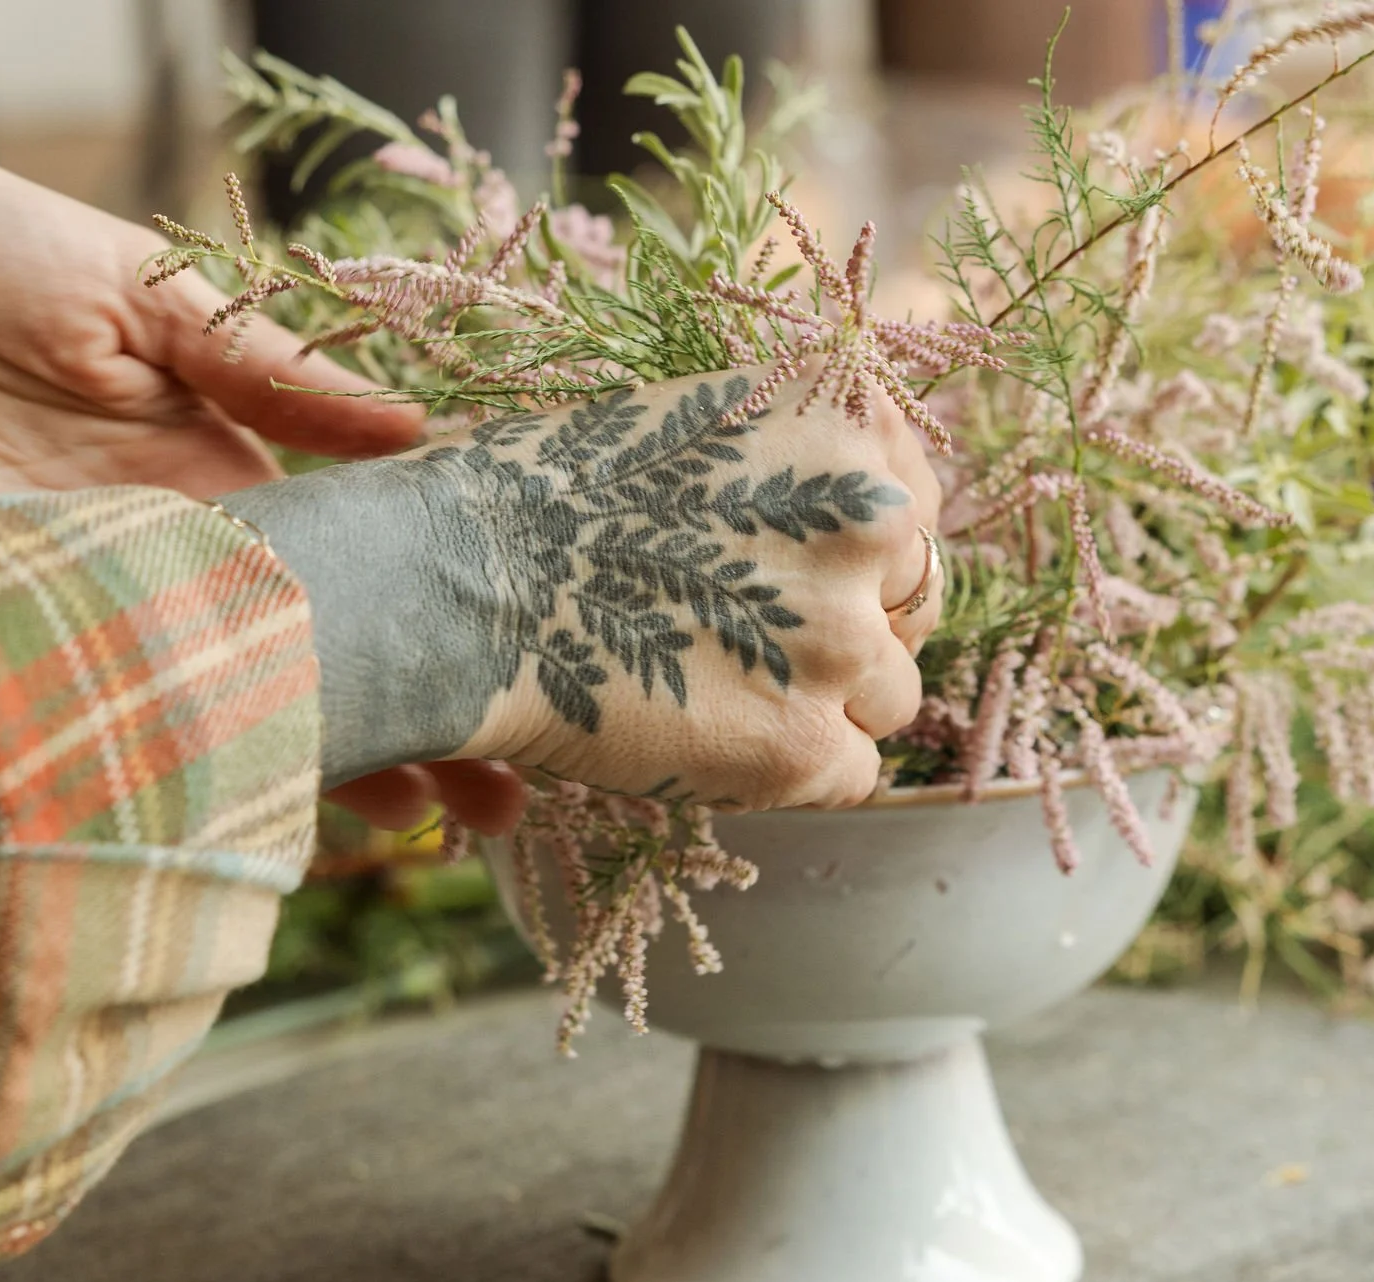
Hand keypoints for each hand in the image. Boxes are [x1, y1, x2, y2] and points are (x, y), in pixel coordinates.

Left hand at [0, 140, 525, 830]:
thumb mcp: (146, 286)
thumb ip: (266, 365)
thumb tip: (416, 428)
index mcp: (223, 474)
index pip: (351, 571)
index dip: (430, 622)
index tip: (521, 673)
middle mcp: (172, 559)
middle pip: (304, 663)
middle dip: (404, 727)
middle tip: (498, 802)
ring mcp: (89, 608)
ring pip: (217, 712)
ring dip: (307, 769)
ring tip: (409, 823)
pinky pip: (91, 720)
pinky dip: (163, 773)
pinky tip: (238, 814)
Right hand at [222, 369, 943, 810]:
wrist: (456, 582)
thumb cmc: (538, 489)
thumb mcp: (686, 415)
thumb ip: (786, 450)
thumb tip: (854, 502)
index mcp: (845, 425)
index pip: (915, 502)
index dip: (863, 547)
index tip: (807, 567)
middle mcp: (870, 522)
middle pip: (916, 599)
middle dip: (853, 624)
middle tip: (757, 637)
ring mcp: (844, 639)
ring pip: (890, 695)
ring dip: (821, 701)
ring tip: (718, 689)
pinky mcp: (806, 744)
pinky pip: (853, 775)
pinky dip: (789, 771)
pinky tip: (711, 739)